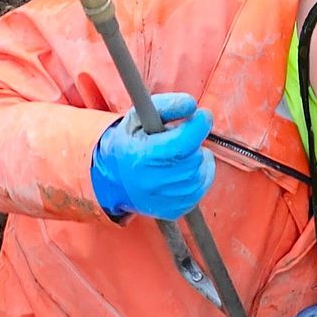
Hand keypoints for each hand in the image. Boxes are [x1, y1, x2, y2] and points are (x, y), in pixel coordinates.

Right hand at [89, 92, 214, 220]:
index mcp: (141, 157)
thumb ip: (166, 106)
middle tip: (182, 137)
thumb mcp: (139, 116)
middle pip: (193, 158)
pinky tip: (184, 168)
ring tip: (180, 153)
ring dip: (197, 159)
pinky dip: (199, 175)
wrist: (114, 178)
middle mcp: (152, 183)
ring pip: (200, 174)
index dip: (198, 126)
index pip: (182, 143)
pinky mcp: (173, 211)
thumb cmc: (130, 142)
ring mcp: (163, 201)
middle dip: (193, 143)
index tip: (203, 116)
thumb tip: (192, 105)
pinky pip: (200, 189)